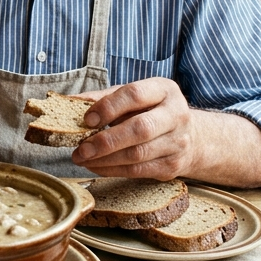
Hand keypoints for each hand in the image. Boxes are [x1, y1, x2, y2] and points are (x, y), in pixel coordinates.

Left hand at [70, 78, 196, 179]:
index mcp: (164, 90)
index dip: (108, 107)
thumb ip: (104, 98)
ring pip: (137, 154)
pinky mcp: (171, 166)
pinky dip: (112, 170)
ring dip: (104, 159)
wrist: (190, 138)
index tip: (87, 119)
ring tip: (83, 158)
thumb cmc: (152, 112)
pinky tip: (96, 166)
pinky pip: (137, 170)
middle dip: (106, 141)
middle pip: (139, 129)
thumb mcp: (133, 98)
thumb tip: (70, 101)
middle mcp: (176, 115)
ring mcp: (177, 143)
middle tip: (81, 148)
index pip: (135, 95)